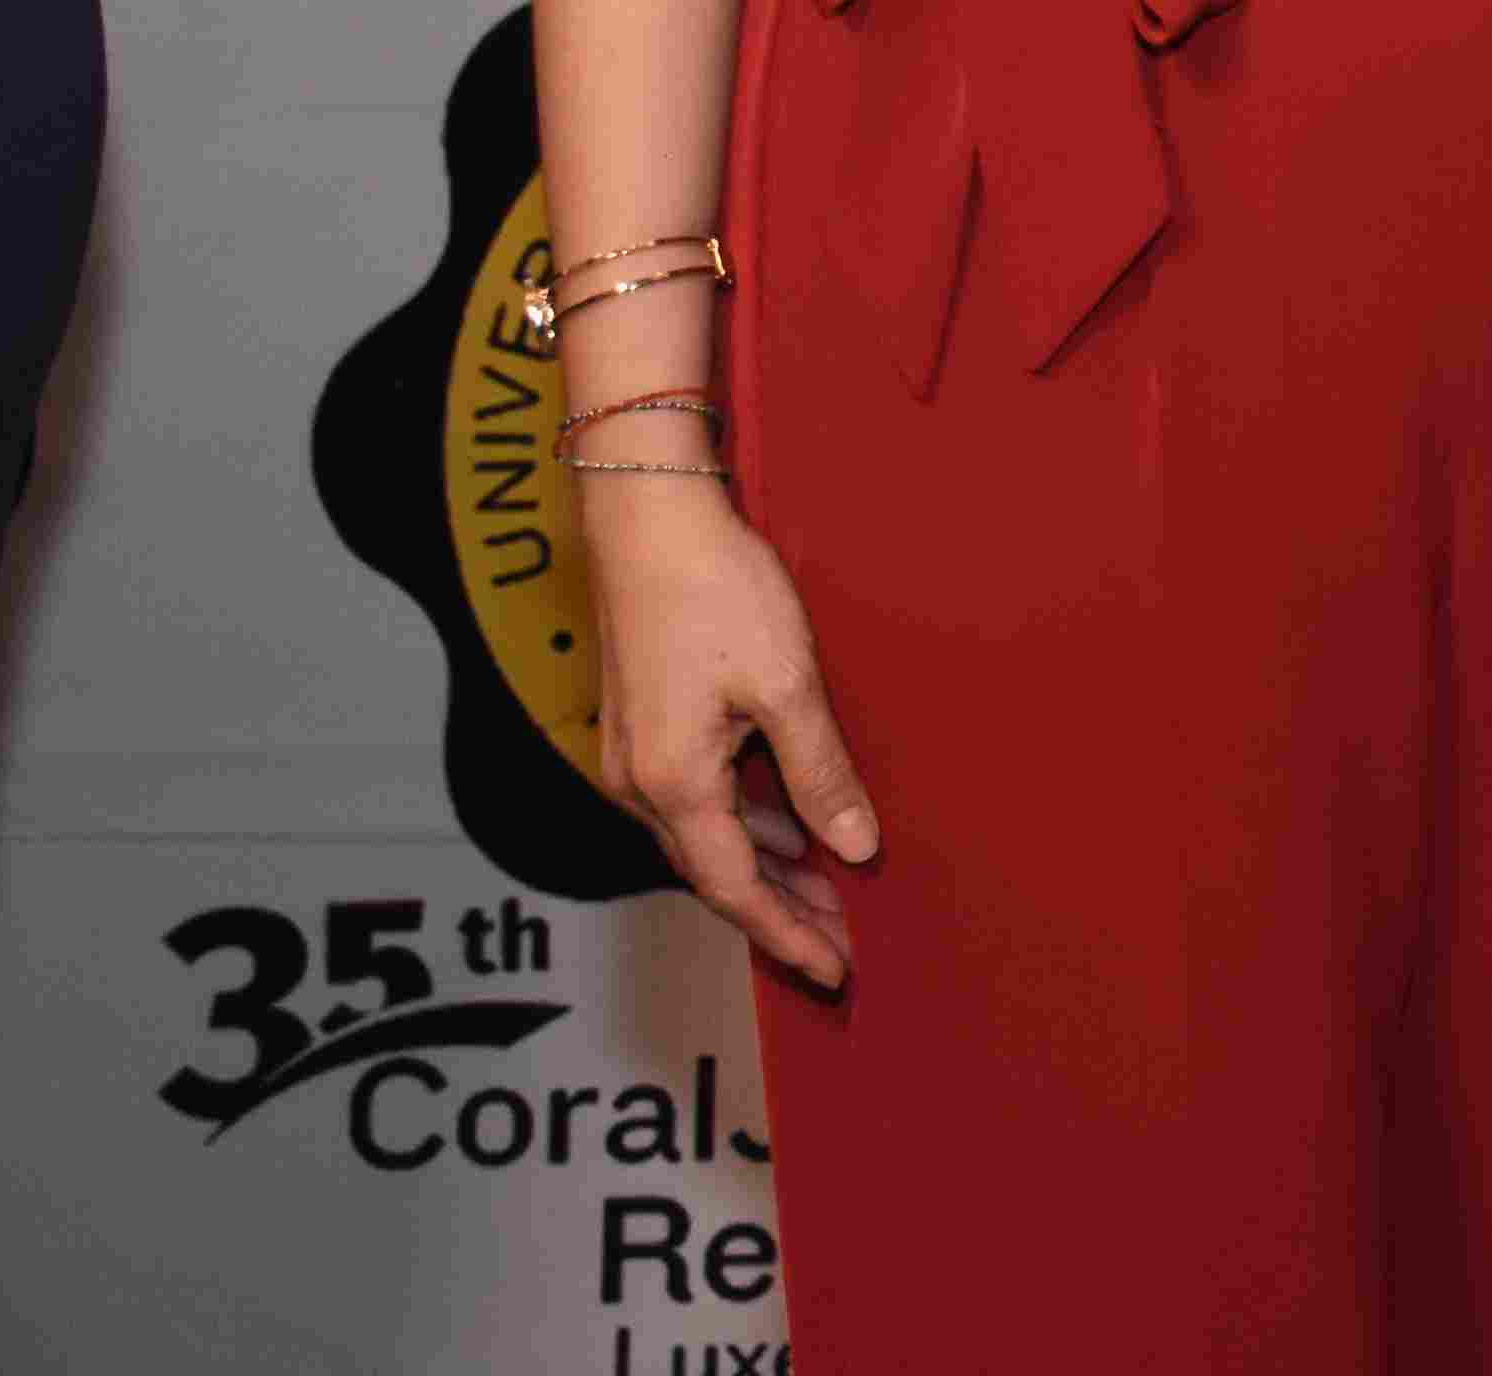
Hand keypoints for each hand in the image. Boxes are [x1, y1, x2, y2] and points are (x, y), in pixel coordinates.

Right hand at [576, 479, 876, 993]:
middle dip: (783, 910)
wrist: (648, 519)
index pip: (736, 890)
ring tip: (835, 887)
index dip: (788, 934)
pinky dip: (748, 823)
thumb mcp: (786, 686)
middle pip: (718, 873)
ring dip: (768, 865)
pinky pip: (698, 800)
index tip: (835, 971)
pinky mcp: (643, 729)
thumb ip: (820, 774)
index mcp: (673, 786)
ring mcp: (635, 757)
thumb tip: (856, 847)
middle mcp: (640, 785)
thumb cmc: (716, 591)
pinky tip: (794, 821)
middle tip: (848, 937)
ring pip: (707, 836)